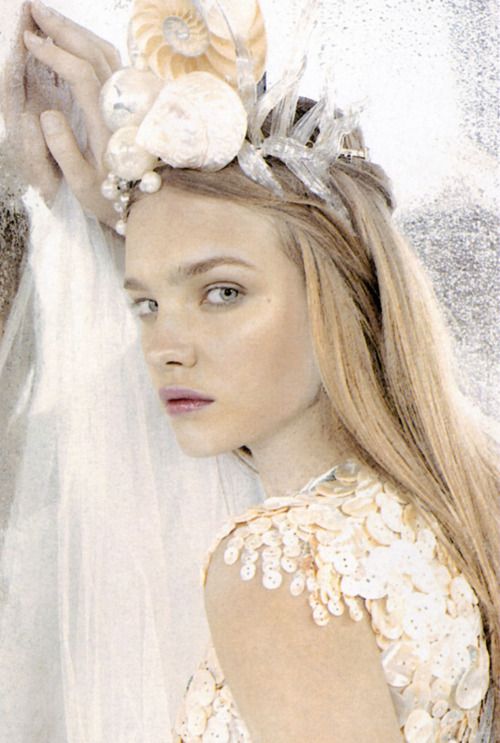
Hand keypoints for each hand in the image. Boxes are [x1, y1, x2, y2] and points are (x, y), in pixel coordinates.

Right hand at [2, 0, 121, 227]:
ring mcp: (132, 102)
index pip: (82, 74)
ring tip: (49, 18)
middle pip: (96, 54)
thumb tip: (47, 114)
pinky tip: (74, 41)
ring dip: (78, 32)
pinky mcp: (135, 103)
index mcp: (107, 124)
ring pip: (108, 54)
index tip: (29, 41)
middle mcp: (122, 107)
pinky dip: (91, 45)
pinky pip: (114, 64)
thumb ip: (63, 150)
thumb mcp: (83, 184)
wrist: (153, 206)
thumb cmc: (113, 199)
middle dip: (64, 28)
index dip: (55, 54)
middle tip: (34, 9)